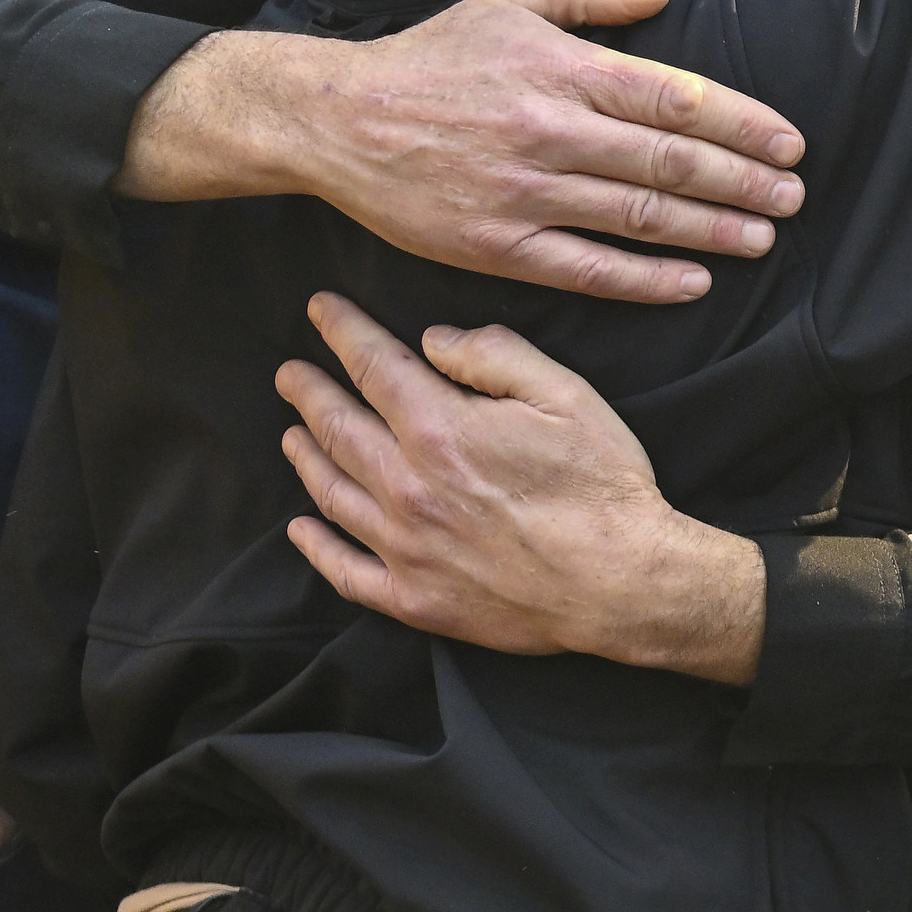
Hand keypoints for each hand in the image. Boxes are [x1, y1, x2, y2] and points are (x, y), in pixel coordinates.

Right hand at [121, 0, 808, 303]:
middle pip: (670, 162)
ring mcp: (525, 193)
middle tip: (796, 197)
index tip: (790, 144)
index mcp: (561, 69)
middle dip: (744, 182)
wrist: (338, 119)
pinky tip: (694, 282)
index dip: (743, 123)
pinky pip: (587, 270)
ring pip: (639, 218)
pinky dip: (646, 280)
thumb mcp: (508, 1)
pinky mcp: (497, 246)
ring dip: (711, 230)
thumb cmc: (431, 56)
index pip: (676, 99)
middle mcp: (551, 131)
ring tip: (763, 237)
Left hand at [276, 292, 764, 682]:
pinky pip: (346, 571)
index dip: (343, 332)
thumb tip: (434, 341)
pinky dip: (316, 547)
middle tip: (289, 373)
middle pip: (337, 428)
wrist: (623, 584)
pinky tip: (302, 529)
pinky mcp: (415, 599)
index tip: (320, 311)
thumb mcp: (566, 395)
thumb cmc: (603, 486)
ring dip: (306, 458)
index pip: (374, 366)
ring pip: (332, 494)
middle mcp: (407, 487)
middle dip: (308, 393)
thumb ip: (495, 355)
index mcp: (441, 430)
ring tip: (293, 435)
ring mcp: (405, 548)